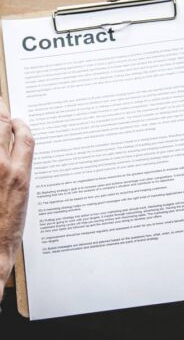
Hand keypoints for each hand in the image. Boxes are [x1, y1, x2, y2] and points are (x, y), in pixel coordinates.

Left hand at [0, 98, 33, 299]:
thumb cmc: (8, 229)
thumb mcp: (24, 197)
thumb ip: (20, 172)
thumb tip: (19, 155)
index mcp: (20, 173)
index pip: (24, 135)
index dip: (21, 123)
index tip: (18, 120)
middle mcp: (1, 167)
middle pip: (1, 125)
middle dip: (1, 115)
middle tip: (2, 110)